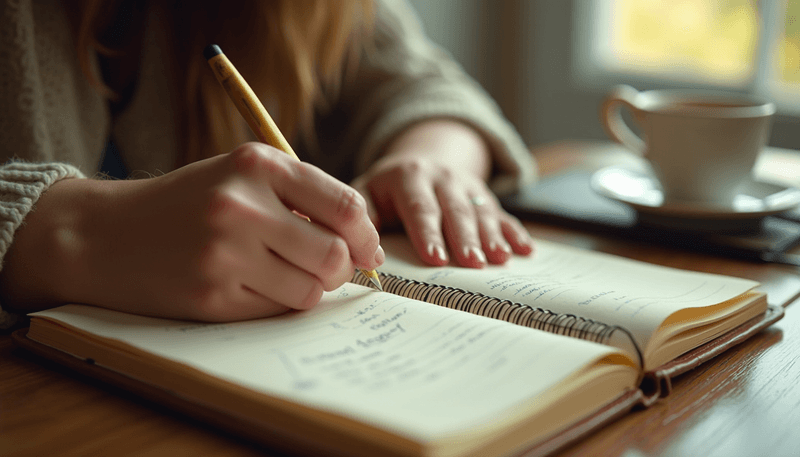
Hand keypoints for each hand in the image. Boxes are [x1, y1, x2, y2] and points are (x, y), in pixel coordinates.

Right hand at [0, 143, 382, 320]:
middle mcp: (242, 204)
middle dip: (342, 270)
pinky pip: (275, 309)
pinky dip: (276, 303)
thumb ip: (299, 197)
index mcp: (258, 164)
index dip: (367, 236)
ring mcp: (225, 252)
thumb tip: (363, 243)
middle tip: (330, 271)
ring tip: (287, 276)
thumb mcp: (239, 175)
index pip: (346, 205)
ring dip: (310, 289)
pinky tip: (252, 287)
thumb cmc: (186, 203)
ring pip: (310, 290)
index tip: (369, 251)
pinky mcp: (212, 294)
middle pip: (335, 254)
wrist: (106, 234)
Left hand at [351, 121, 533, 267]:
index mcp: (408, 176)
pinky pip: (501, 213)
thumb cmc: (386, 191)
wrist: (417, 162)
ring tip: (500, 259)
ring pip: (481, 210)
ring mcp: (466, 184)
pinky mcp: (483, 195)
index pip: (419, 207)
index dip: (428, 233)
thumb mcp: (367, 193)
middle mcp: (441, 176)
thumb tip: (368, 251)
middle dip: (464, 237)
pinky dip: (515, 231)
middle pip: (455, 209)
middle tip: (473, 263)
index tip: (435, 259)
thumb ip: (365, 216)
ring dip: (492, 235)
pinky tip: (526, 250)